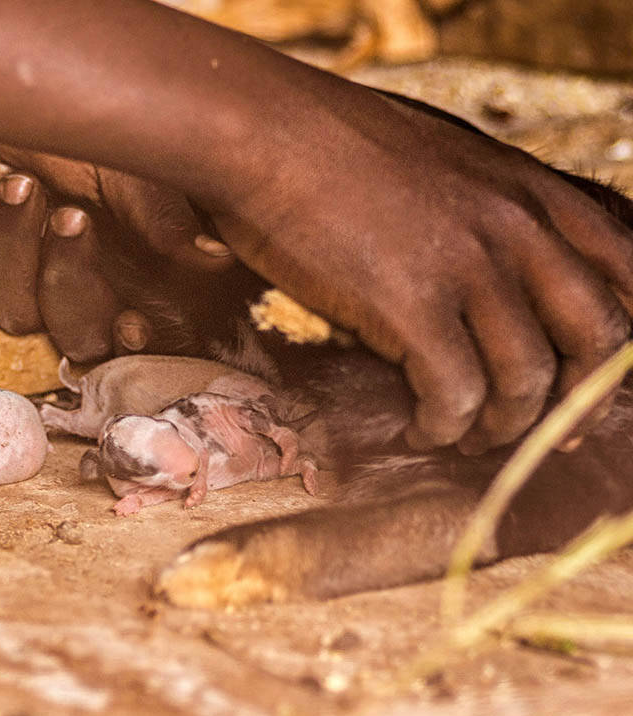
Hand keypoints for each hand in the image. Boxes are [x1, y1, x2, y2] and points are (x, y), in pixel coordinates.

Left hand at [0, 129, 246, 363]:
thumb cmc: (65, 125)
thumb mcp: (124, 165)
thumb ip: (161, 218)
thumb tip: (214, 260)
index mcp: (123, 275)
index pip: (132, 339)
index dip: (130, 343)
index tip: (133, 323)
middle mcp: (73, 293)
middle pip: (76, 339)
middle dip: (68, 279)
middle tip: (69, 212)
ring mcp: (16, 290)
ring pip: (14, 317)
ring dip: (12, 248)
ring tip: (16, 183)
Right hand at [200, 78, 632, 452]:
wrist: (265, 135)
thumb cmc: (334, 150)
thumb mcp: (445, 163)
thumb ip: (489, 212)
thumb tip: (493, 283)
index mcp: (531, 191)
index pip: (626, 274)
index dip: (616, 347)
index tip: (583, 391)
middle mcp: (518, 227)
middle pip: (594, 338)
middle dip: (573, 405)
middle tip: (536, 435)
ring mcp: (468, 266)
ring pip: (525, 380)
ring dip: (498, 426)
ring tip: (461, 435)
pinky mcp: (411, 304)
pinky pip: (454, 395)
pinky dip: (441, 428)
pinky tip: (418, 429)